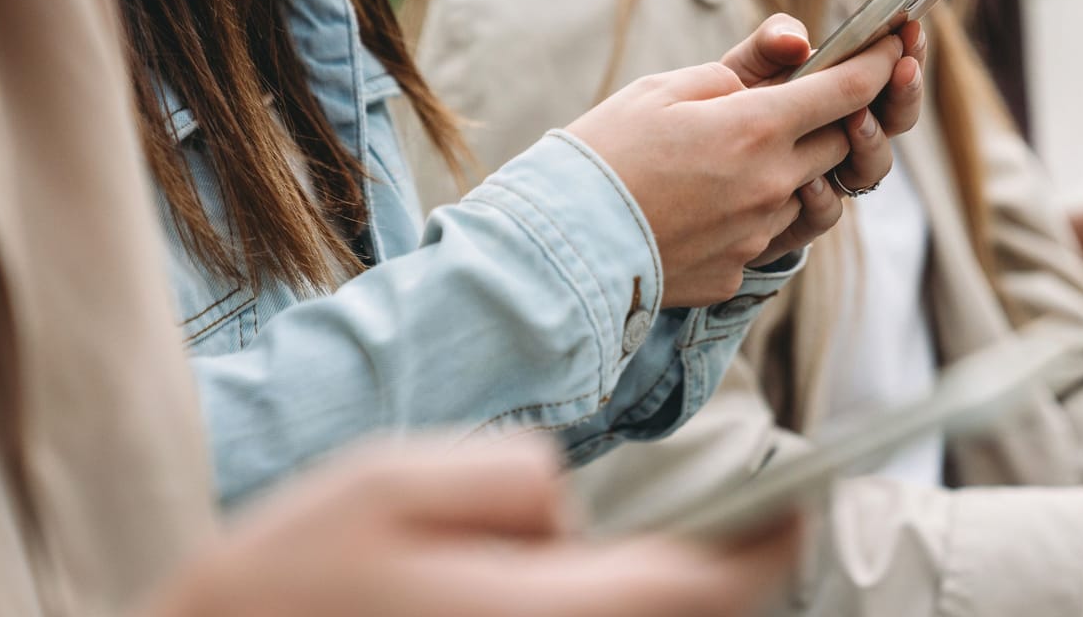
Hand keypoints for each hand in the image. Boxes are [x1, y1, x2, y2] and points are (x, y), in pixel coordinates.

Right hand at [145, 438, 797, 616]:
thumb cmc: (280, 589)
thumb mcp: (389, 484)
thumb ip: (507, 478)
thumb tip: (568, 506)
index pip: (701, 591)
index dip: (769, 548)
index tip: (802, 505)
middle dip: (726, 583)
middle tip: (755, 527)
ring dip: (667, 604)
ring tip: (679, 559)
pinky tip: (579, 591)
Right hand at [568, 21, 904, 306]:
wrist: (556, 246)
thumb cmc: (603, 153)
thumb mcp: (664, 88)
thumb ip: (741, 66)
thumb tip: (798, 50)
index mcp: (754, 128)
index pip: (845, 90)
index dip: (876, 65)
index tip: (894, 47)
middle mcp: (770, 185)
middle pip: (839, 144)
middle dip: (833, 119)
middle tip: (806, 101)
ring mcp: (757, 234)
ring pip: (808, 194)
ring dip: (794, 170)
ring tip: (741, 156)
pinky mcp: (737, 272)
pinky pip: (768, 236)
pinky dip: (754, 213)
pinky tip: (709, 203)